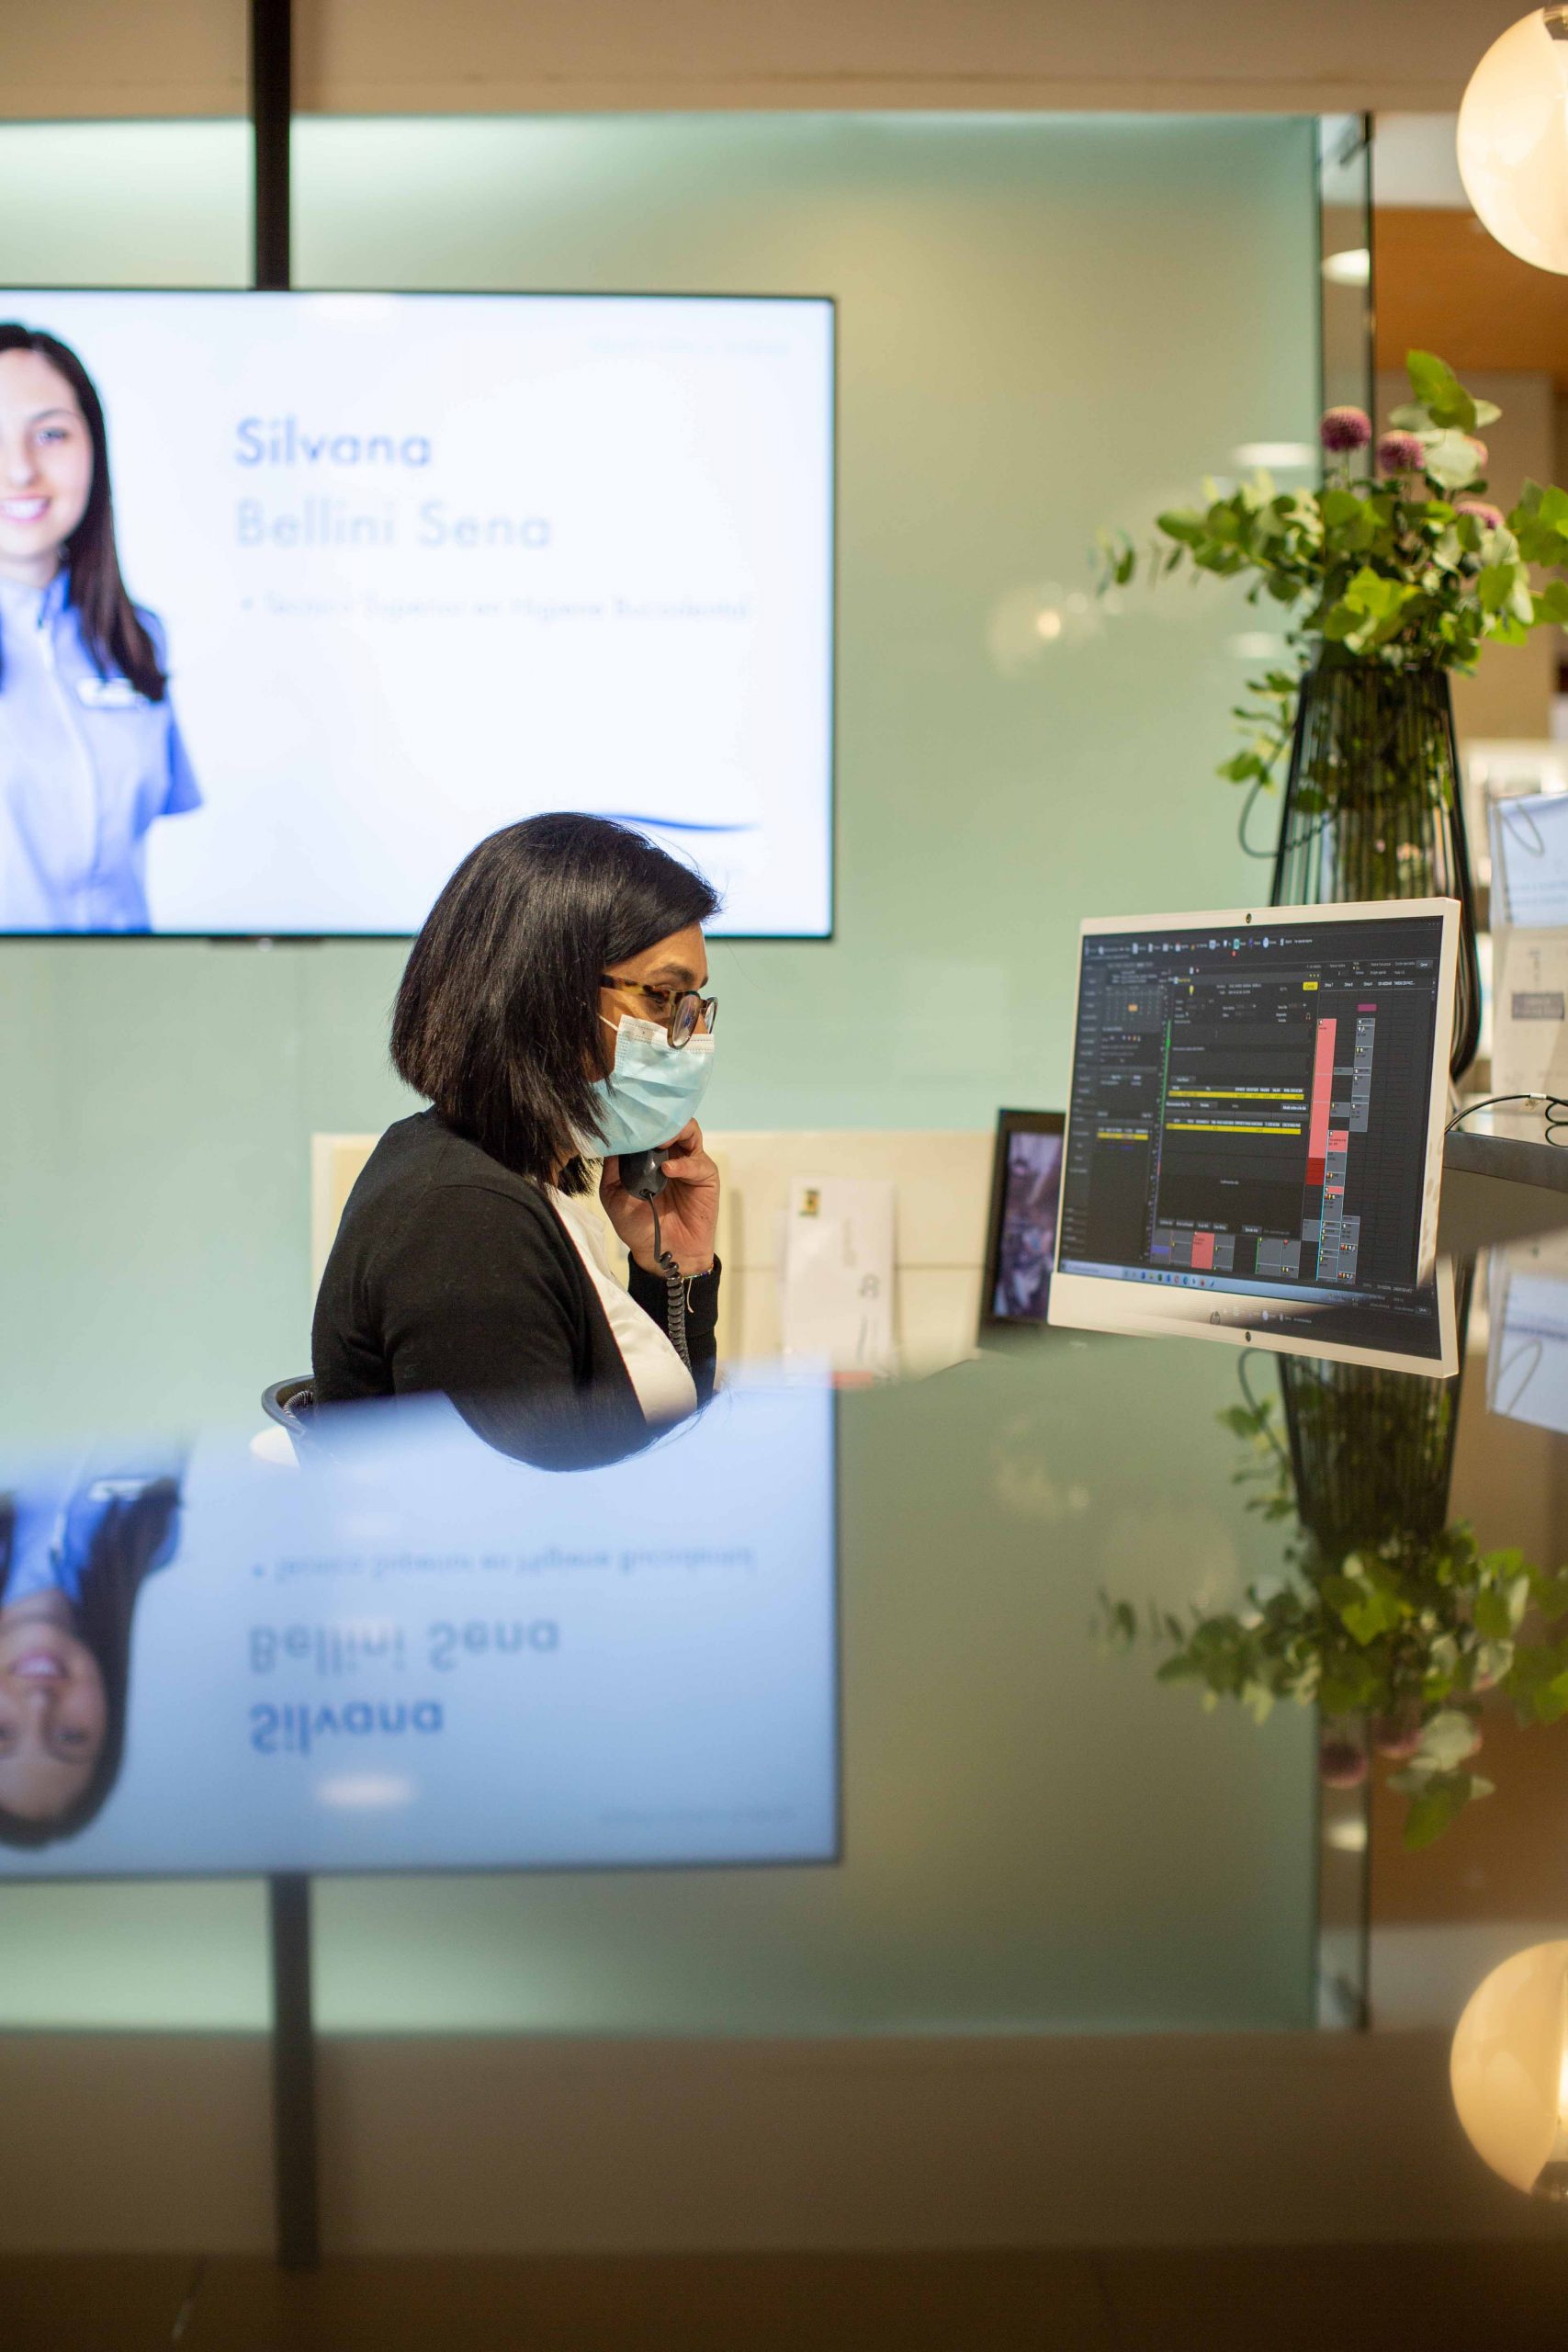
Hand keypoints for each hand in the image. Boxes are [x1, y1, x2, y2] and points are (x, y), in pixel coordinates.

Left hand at [600, 1120, 719, 1277]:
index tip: (625, 1119)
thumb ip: (612, 1167)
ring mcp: (689, 1163)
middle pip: (670, 1122)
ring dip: (674, 1132)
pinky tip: (668, 1170)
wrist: (662, 1252)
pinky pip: (697, 1162)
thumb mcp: (614, 1194)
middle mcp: (671, 1154)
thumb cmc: (638, 1225)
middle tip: (645, 1125)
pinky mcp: (705, 1177)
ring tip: (659, 1141)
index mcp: (649, 1155)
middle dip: (658, 1120)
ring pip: (689, 1131)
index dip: (638, 1121)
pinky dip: (683, 1164)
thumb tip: (611, 1139)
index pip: (648, 1127)